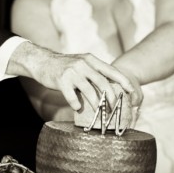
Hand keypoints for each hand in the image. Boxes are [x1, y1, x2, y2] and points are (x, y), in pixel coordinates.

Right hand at [8, 42, 141, 111]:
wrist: (42, 61)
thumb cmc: (64, 66)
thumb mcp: (81, 64)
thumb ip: (94, 73)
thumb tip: (109, 89)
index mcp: (91, 60)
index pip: (111, 70)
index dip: (123, 81)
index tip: (131, 92)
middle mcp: (83, 64)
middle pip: (102, 82)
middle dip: (111, 97)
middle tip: (114, 109)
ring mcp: (72, 71)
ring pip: (89, 91)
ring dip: (96, 104)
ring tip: (99, 113)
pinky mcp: (61, 80)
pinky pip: (72, 96)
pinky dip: (76, 104)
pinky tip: (77, 108)